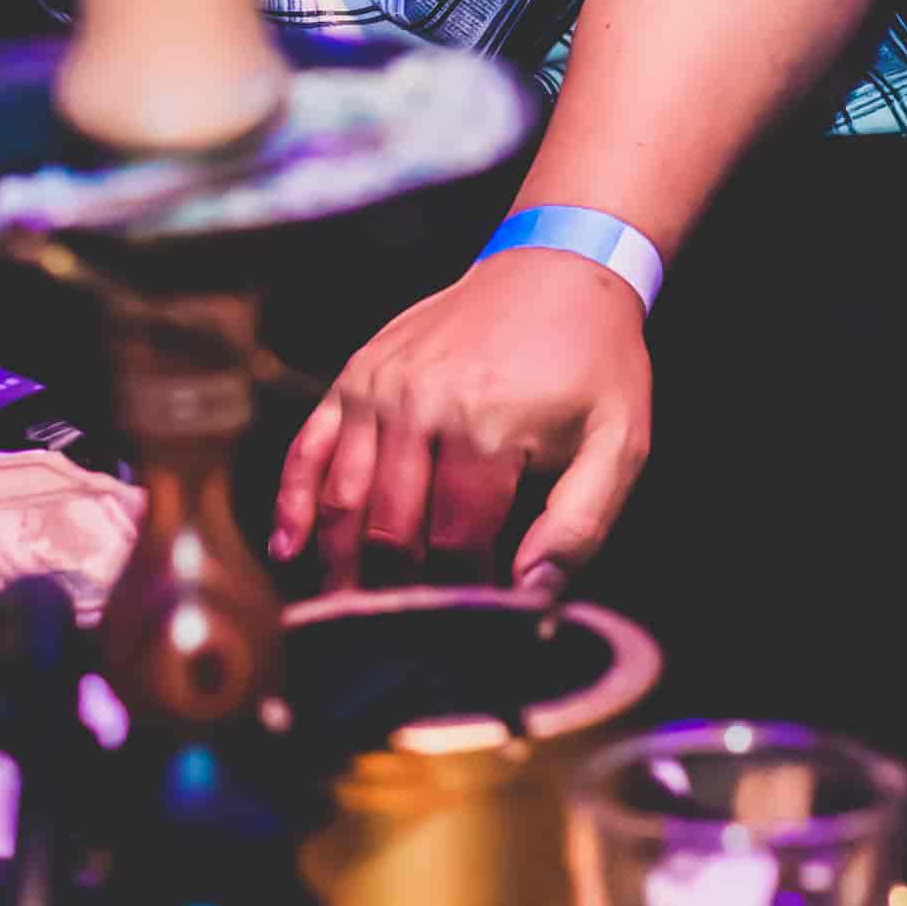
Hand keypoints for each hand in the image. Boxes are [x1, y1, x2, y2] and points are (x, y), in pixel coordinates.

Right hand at [282, 250, 651, 597]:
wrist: (559, 267)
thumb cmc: (594, 363)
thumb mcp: (618, 442)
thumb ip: (578, 525)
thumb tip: (533, 596)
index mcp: (489, 428)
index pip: (458, 543)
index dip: (461, 595)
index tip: (466, 628)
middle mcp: (423, 407)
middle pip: (392, 530)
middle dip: (395, 593)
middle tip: (397, 638)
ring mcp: (380, 388)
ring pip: (344, 499)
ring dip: (340, 564)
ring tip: (343, 617)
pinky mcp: (356, 374)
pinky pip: (310, 446)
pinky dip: (293, 501)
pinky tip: (289, 549)